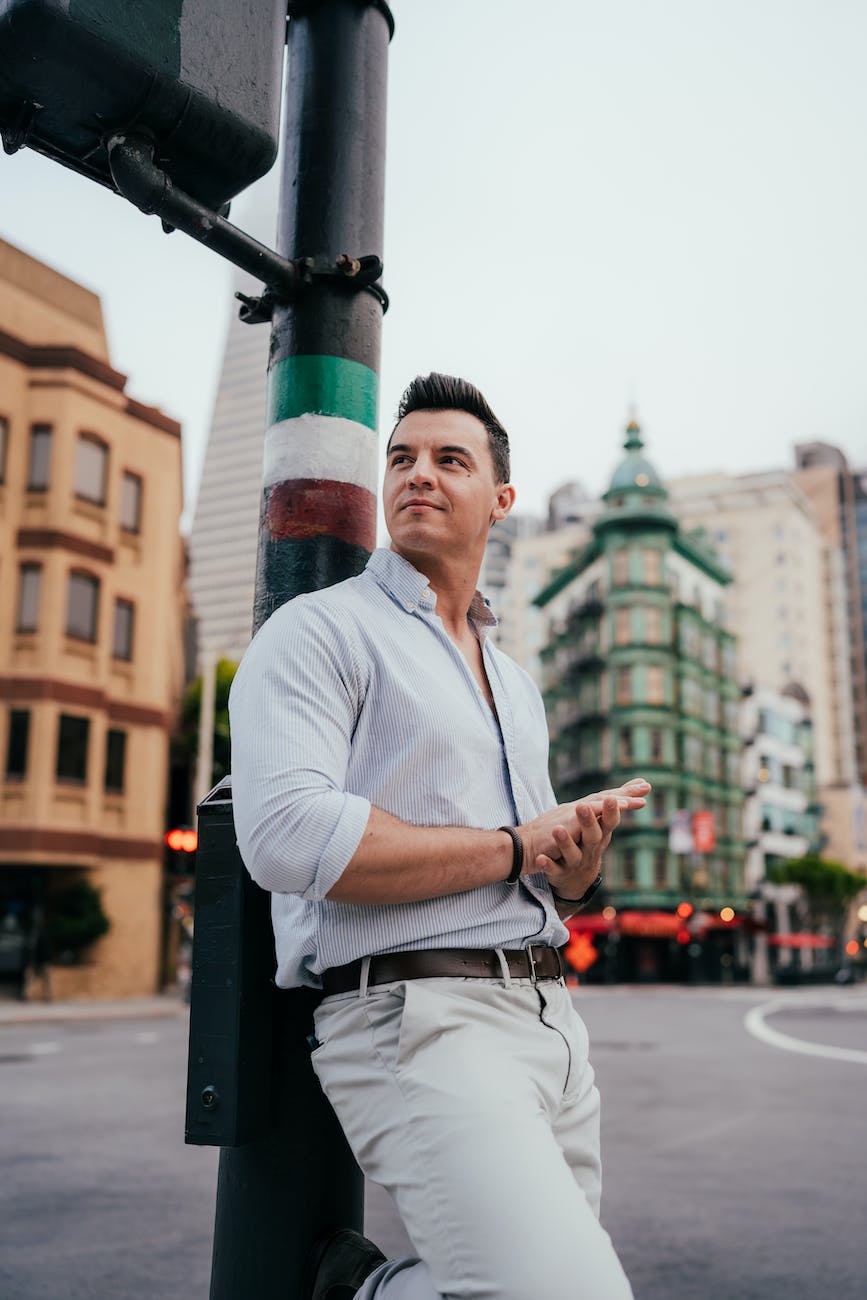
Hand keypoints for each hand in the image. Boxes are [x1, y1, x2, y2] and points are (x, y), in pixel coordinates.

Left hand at [518, 777, 649, 898]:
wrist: (575, 879)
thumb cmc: (591, 842)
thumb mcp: (605, 824)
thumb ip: (621, 802)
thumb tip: (644, 783)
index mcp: (601, 834)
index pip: (609, 822)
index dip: (612, 811)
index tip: (612, 798)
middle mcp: (590, 848)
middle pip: (592, 835)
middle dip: (589, 822)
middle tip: (582, 807)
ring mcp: (575, 861)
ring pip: (572, 853)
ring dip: (565, 842)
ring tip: (557, 829)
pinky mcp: (559, 872)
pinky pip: (553, 869)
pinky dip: (547, 864)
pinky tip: (540, 858)